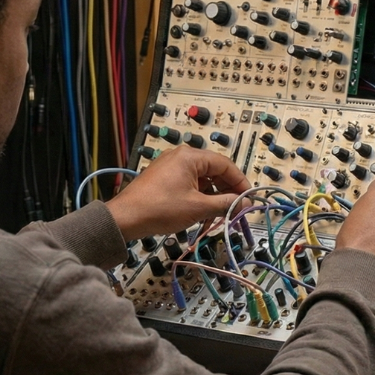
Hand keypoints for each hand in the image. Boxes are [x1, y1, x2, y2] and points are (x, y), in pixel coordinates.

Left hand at [105, 147, 251, 240]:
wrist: (126, 218)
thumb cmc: (161, 209)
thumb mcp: (198, 207)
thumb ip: (226, 204)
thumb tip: (245, 204)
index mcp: (191, 156)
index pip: (225, 164)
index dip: (240, 182)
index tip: (248, 199)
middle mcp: (181, 156)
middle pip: (214, 170)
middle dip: (227, 191)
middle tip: (236, 208)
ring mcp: (171, 166)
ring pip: (202, 179)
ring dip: (214, 196)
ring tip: (220, 215)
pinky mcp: (164, 178)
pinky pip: (190, 184)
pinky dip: (200, 197)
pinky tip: (203, 213)